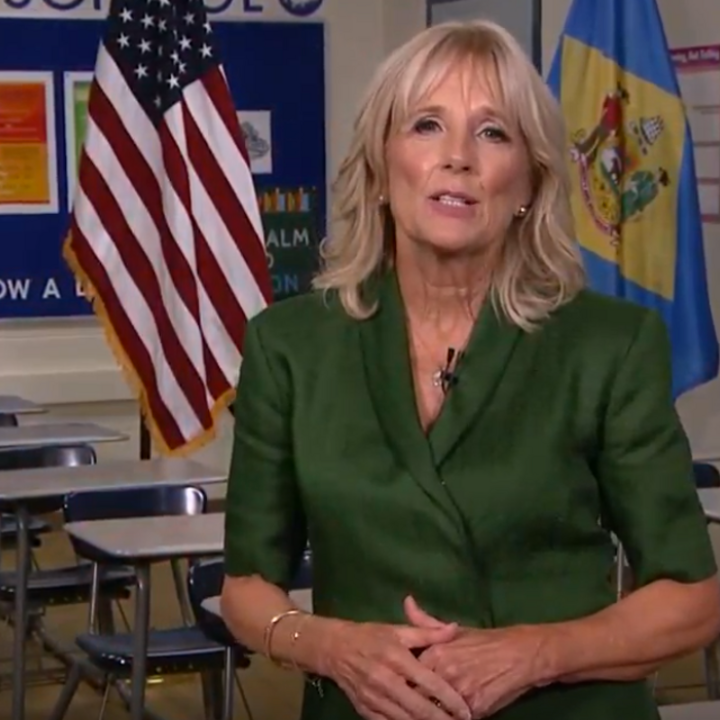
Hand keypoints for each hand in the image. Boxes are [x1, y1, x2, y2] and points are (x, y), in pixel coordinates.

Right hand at [320, 616, 471, 719]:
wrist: (335, 649)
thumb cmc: (371, 636)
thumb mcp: (398, 629)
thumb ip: (428, 632)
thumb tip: (455, 628)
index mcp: (396, 657)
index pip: (429, 682)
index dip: (450, 698)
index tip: (466, 710)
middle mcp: (386, 680)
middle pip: (419, 708)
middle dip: (442, 719)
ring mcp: (374, 698)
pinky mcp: (365, 710)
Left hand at [404, 597, 547, 717]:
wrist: (523, 654)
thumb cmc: (487, 641)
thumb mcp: (456, 630)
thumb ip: (426, 622)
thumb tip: (407, 602)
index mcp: (435, 653)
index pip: (408, 676)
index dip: (406, 684)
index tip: (404, 688)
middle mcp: (444, 672)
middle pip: (417, 696)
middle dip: (416, 701)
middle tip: (414, 704)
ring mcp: (460, 692)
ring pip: (435, 710)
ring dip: (433, 711)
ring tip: (431, 710)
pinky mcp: (475, 708)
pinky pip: (456, 718)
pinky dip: (452, 717)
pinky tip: (451, 713)